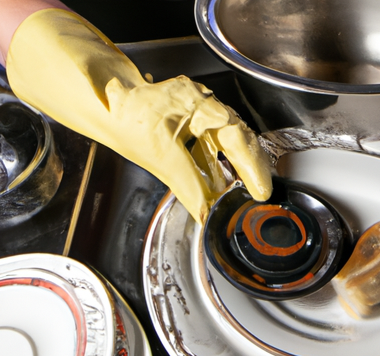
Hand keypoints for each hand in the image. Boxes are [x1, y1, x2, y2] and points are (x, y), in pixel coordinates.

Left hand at [6, 8, 272, 222]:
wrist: (109, 108)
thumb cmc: (130, 119)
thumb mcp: (160, 156)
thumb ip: (187, 186)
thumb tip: (206, 214)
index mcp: (201, 107)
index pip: (237, 139)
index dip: (252, 167)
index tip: (260, 192)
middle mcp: (207, 109)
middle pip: (241, 141)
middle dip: (253, 170)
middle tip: (261, 196)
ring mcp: (202, 118)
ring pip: (229, 147)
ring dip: (238, 172)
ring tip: (248, 195)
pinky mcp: (195, 130)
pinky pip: (214, 152)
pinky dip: (220, 171)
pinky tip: (223, 187)